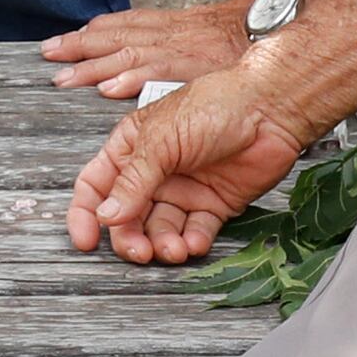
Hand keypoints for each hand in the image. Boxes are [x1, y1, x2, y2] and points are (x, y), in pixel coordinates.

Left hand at [37, 0, 258, 99]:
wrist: (289, 36)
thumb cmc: (256, 37)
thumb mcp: (213, 33)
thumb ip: (185, 37)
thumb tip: (156, 56)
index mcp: (177, 25)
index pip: (125, 24)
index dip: (91, 33)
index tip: (62, 40)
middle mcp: (174, 34)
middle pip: (116, 36)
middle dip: (79, 46)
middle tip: (48, 54)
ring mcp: (181, 49)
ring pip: (127, 53)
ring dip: (93, 65)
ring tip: (65, 77)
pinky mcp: (193, 68)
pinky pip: (156, 73)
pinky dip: (130, 79)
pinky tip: (108, 89)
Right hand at [66, 66, 306, 265]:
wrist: (270, 109)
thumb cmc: (215, 105)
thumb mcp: (162, 139)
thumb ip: (133, 180)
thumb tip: (106, 214)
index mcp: (132, 148)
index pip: (96, 185)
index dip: (86, 214)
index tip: (86, 241)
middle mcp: (155, 171)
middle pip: (128, 216)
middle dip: (129, 238)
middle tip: (139, 251)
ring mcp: (184, 189)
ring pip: (161, 229)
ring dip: (164, 244)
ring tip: (174, 249)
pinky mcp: (213, 204)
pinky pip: (195, 231)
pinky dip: (192, 242)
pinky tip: (194, 242)